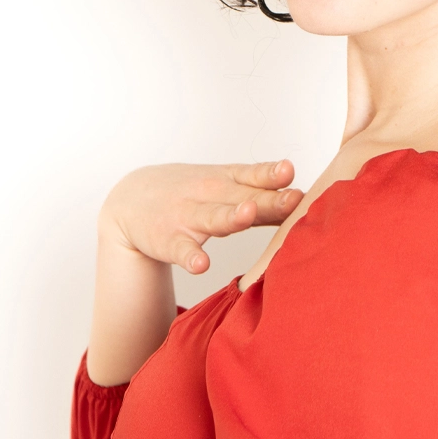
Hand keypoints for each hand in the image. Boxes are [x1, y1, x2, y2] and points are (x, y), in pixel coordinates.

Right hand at [99, 160, 304, 274]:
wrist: (130, 201)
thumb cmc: (191, 193)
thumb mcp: (225, 185)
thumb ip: (263, 192)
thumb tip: (307, 198)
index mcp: (227, 181)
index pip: (254, 176)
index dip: (273, 175)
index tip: (291, 173)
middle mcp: (210, 195)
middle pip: (243, 198)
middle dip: (268, 199)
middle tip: (292, 199)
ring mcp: (188, 217)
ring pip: (213, 218)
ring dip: (231, 217)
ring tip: (247, 215)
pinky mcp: (169, 240)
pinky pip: (182, 250)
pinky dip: (190, 257)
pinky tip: (200, 264)